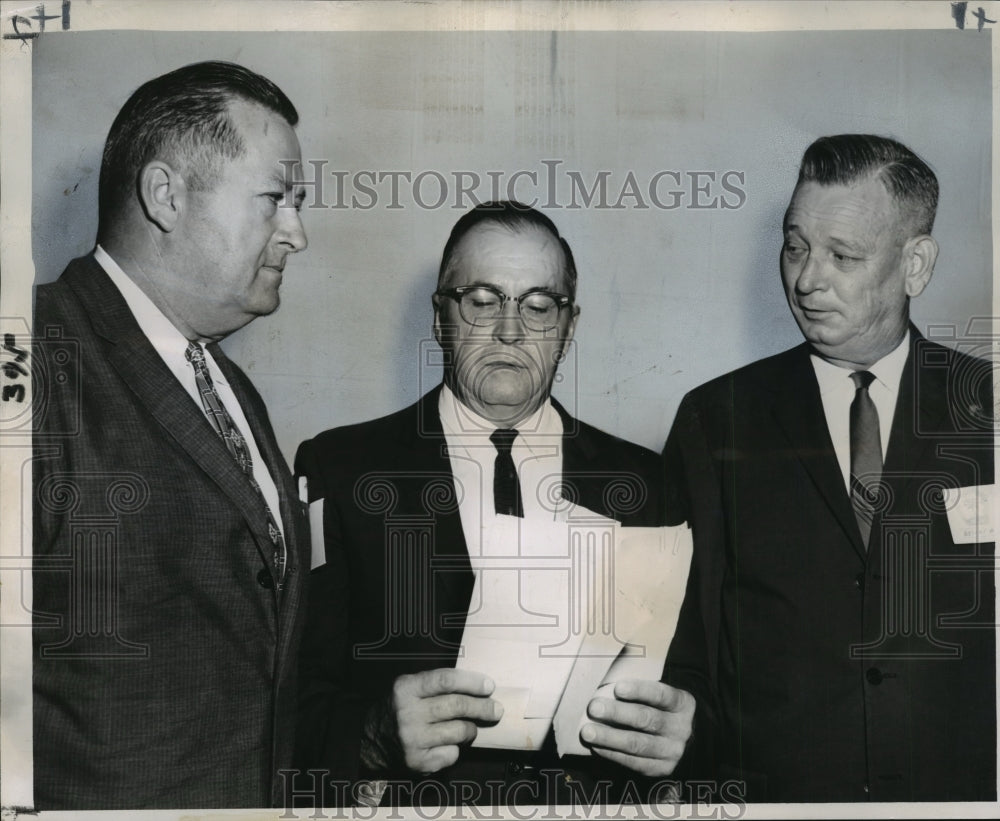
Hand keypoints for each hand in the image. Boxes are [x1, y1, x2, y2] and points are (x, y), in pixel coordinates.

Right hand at [362, 668, 502, 774]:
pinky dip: (456, 749)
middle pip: (456, 706)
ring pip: (459, 730)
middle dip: (482, 707)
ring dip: (471, 729)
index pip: (446, 680)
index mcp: (406, 688)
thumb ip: (438, 685)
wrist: (373, 741)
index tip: (489, 686)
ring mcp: (411, 739)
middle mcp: (407, 713)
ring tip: (470, 727)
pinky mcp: (417, 761)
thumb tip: (480, 687)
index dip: (472, 682)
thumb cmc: (402, 709)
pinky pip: (452, 753)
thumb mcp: (411, 688)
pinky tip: (448, 744)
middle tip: (496, 709)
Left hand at [580, 679, 693, 776]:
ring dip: (610, 737)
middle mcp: (681, 728)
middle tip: (594, 708)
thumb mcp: (657, 696)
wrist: (676, 737)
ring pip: (638, 744)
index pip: (661, 695)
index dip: (640, 691)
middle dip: (618, 713)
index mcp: (682, 704)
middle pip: (647, 720)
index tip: (617, 688)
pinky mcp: (662, 768)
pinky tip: (596, 747)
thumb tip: (604, 688)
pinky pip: (634, 763)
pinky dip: (613, 754)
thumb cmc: (658, 708)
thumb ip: (638, 692)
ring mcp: (673, 751)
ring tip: (588, 731)